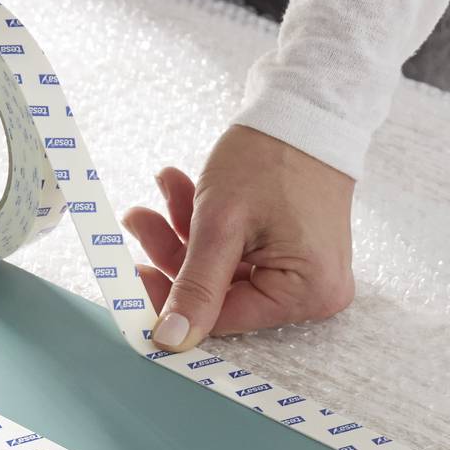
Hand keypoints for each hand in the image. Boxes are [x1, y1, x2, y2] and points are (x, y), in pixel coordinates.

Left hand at [122, 125, 354, 349]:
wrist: (306, 108)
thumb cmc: (273, 157)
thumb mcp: (222, 223)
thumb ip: (195, 287)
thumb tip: (171, 341)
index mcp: (307, 293)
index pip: (223, 318)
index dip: (172, 298)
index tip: (133, 276)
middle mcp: (315, 291)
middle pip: (223, 294)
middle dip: (177, 253)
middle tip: (141, 220)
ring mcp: (307, 271)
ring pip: (226, 269)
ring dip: (188, 232)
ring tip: (163, 189)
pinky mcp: (295, 251)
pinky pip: (241, 253)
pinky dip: (210, 226)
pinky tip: (183, 190)